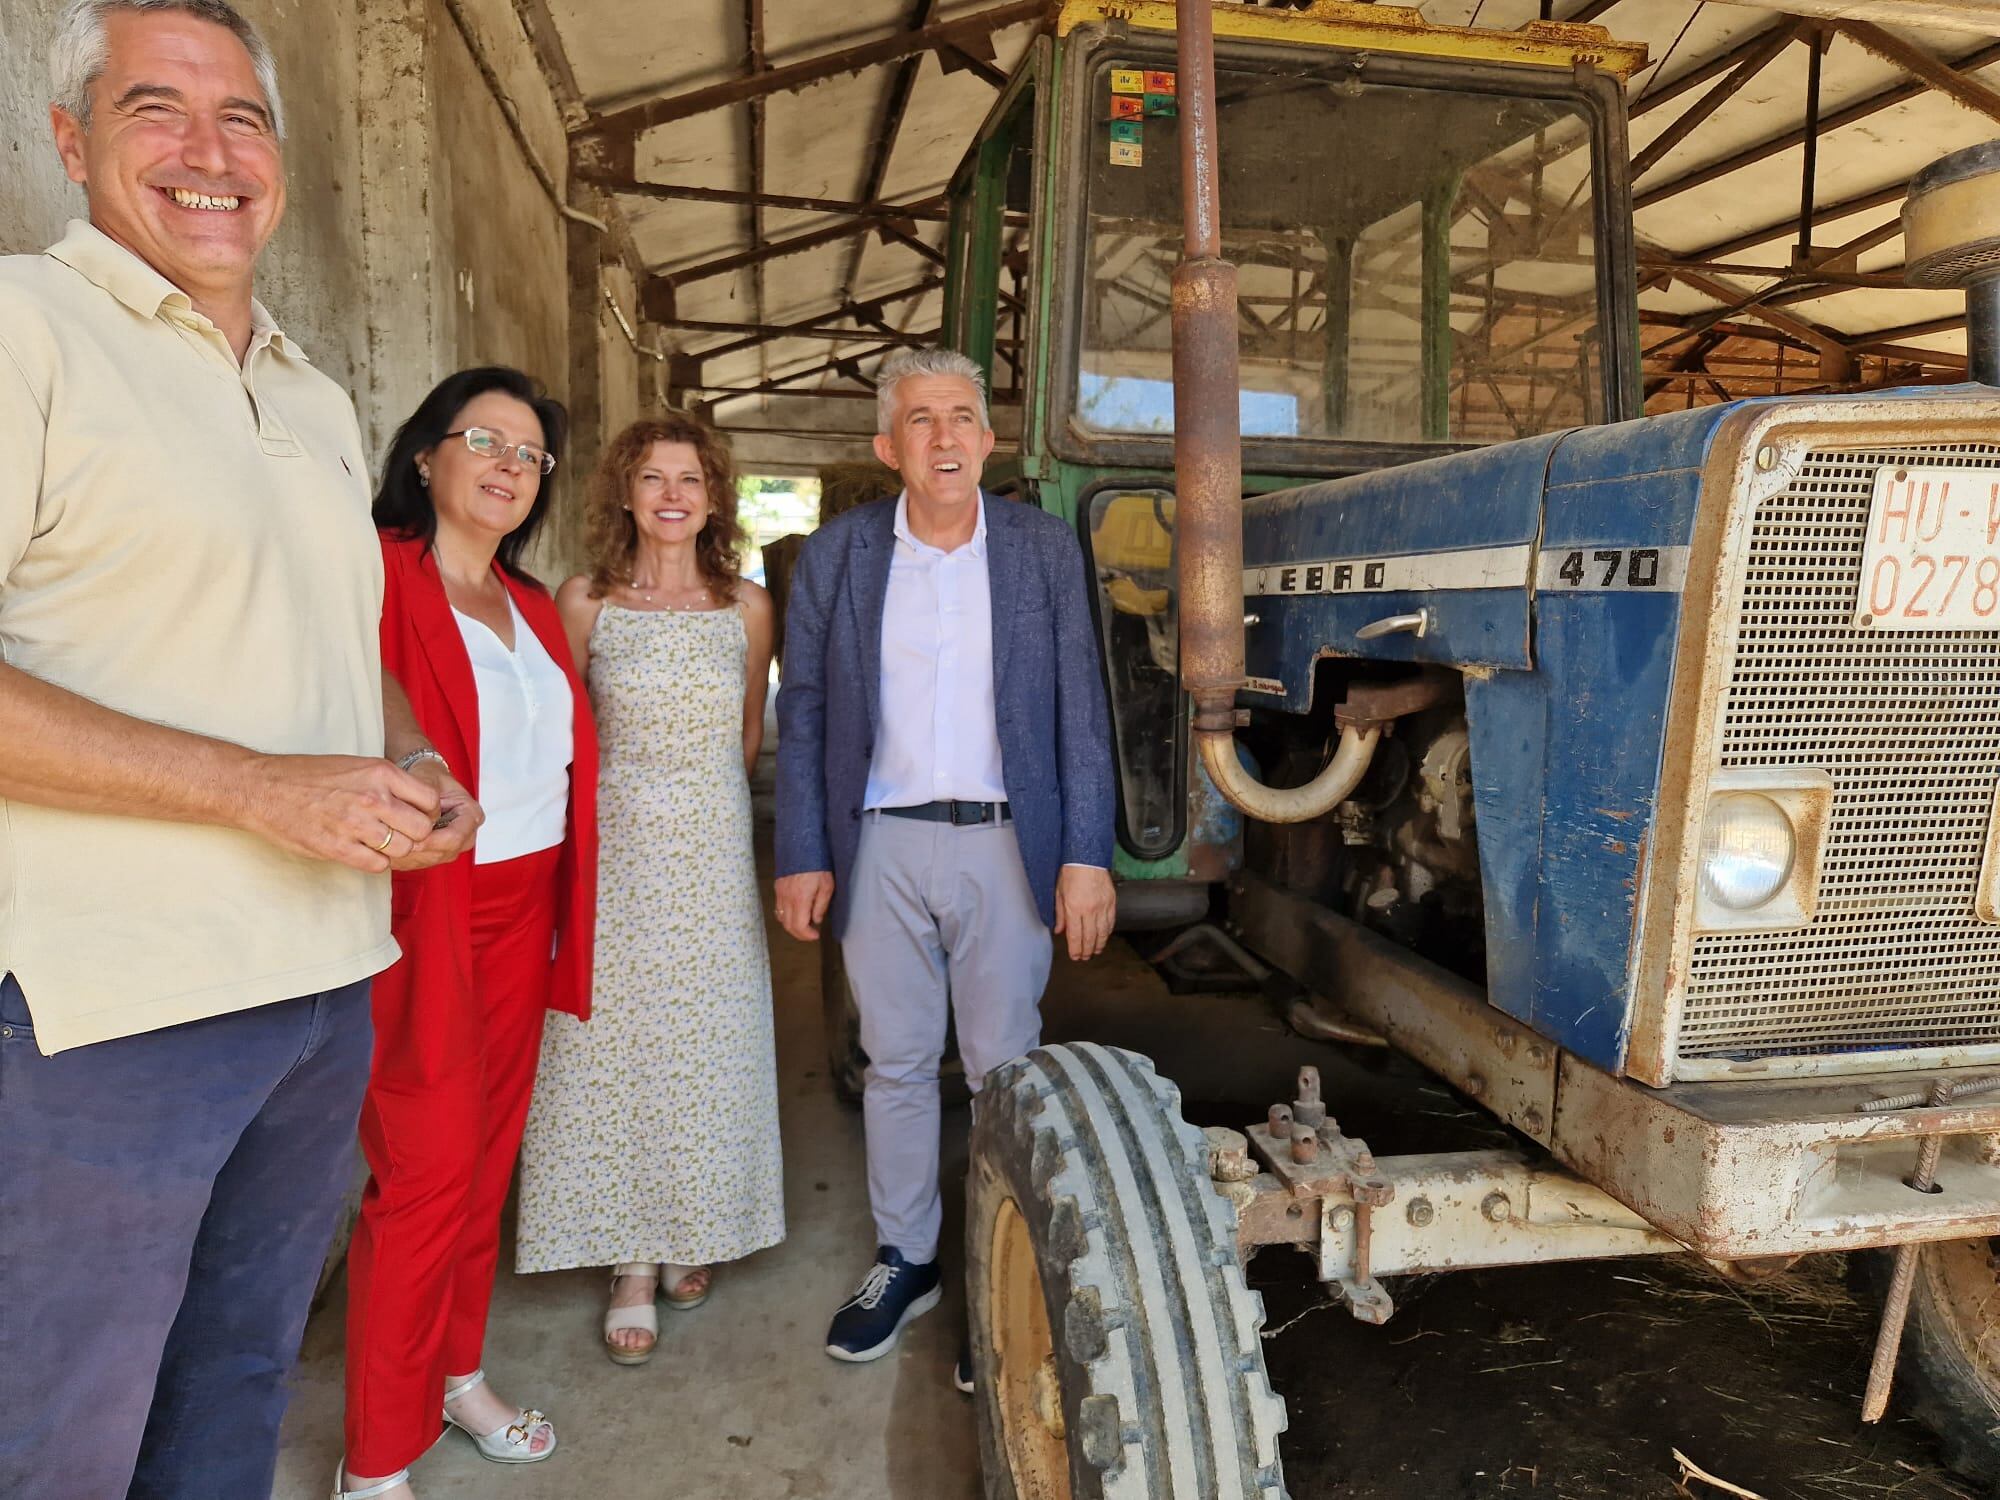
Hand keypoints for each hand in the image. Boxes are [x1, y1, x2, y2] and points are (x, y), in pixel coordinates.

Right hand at [237, 754, 442, 872]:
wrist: (263, 788)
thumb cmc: (308, 775)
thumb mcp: (356, 765)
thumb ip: (389, 783)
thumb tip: (419, 803)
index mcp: (381, 773)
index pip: (431, 800)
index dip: (428, 813)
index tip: (416, 816)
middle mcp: (373, 798)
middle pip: (422, 829)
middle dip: (416, 835)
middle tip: (401, 834)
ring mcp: (356, 824)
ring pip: (403, 850)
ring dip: (395, 850)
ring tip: (378, 843)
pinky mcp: (338, 848)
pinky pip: (378, 865)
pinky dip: (375, 862)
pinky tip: (363, 851)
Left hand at [389, 759, 483, 871]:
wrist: (424, 783)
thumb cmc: (429, 778)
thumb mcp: (427, 778)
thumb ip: (424, 793)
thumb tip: (414, 811)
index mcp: (471, 814)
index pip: (455, 836)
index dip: (432, 840)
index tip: (410, 836)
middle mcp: (465, 834)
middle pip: (444, 852)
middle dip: (418, 849)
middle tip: (394, 841)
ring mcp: (451, 847)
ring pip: (430, 860)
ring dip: (409, 854)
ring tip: (388, 843)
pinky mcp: (435, 855)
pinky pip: (420, 862)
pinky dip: (403, 857)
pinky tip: (388, 846)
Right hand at [775, 871, 834, 941]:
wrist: (802, 846)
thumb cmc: (818, 865)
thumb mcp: (827, 886)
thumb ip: (821, 906)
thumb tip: (816, 920)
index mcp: (800, 899)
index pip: (799, 926)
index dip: (807, 935)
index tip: (816, 935)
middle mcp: (787, 898)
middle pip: (788, 925)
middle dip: (800, 934)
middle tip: (811, 933)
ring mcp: (780, 893)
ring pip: (781, 918)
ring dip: (792, 925)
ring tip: (804, 924)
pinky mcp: (778, 887)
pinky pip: (778, 908)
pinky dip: (785, 915)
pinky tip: (795, 913)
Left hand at [1054, 865, 1116, 961]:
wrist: (1087, 858)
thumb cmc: (1070, 872)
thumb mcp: (1058, 893)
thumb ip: (1059, 914)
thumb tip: (1059, 931)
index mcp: (1073, 908)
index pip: (1075, 936)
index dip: (1075, 949)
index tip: (1075, 956)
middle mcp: (1089, 910)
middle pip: (1089, 937)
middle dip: (1087, 951)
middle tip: (1085, 957)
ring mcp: (1102, 906)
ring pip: (1102, 932)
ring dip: (1099, 944)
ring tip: (1095, 951)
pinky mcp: (1111, 902)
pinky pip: (1111, 922)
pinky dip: (1107, 932)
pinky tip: (1104, 937)